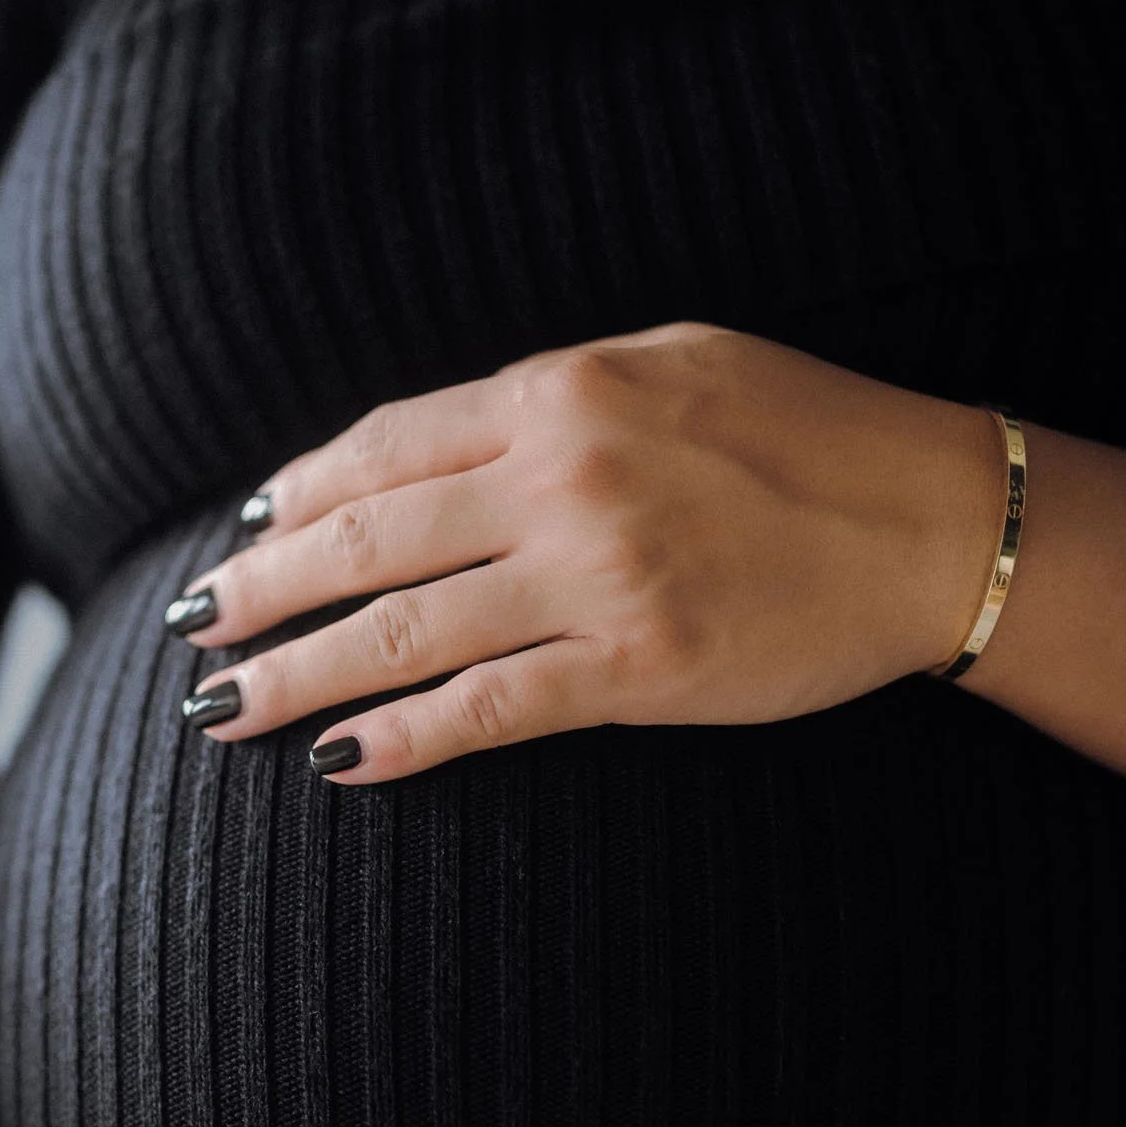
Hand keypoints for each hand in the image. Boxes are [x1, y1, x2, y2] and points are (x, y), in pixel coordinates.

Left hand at [171, 322, 1006, 780]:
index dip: (297, 494)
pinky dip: (403, 739)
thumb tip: (429, 448)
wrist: (933, 520)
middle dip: (261, 589)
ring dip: (296, 674)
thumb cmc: (805, 430)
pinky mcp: (637, 670)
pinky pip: (489, 710)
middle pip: (363, 539)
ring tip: (222, 706)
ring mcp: (595, 579)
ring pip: (402, 631)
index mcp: (559, 392)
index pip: (383, 445)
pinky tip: (338, 764)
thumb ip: (546, 399)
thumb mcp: (669, 363)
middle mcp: (561, 479)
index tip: (244, 532)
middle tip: (192, 629)